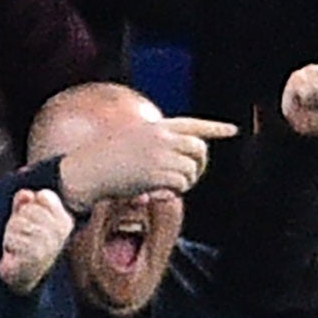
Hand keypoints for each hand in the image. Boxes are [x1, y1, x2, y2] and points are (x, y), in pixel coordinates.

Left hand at [0, 188, 72, 295]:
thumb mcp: (25, 220)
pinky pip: (14, 238)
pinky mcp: (36, 255)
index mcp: (64, 221)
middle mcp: (62, 232)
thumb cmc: (24, 246)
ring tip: (17, 247)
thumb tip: (26, 194)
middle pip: (29, 209)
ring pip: (18, 223)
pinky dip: (9, 246)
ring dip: (11, 235)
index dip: (29, 206)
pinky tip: (15, 255)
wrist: (24, 278)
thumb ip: (25, 204)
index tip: (30, 222)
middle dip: (17, 221)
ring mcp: (51, 244)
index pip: (44, 196)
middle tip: (21, 237)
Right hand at [56, 114, 239, 210]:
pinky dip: (174, 192)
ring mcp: (159, 154)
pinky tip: (157, 193)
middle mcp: (161, 137)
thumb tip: (184, 163)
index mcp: (155, 127)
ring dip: (184, 183)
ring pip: (191, 170)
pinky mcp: (156, 172)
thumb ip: (159, 146)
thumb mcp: (133, 141)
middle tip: (186, 179)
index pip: (193, 124)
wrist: (84, 170)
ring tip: (165, 187)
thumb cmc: (105, 159)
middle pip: (199, 149)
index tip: (233, 130)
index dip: (215, 128)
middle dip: (198, 166)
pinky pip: (180, 184)